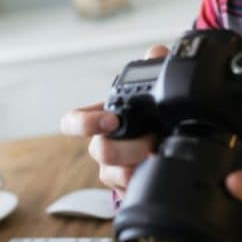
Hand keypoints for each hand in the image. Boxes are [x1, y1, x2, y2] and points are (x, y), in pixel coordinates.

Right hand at [59, 45, 169, 197]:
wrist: (169, 140)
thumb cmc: (152, 114)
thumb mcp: (155, 88)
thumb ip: (155, 66)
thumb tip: (155, 53)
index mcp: (102, 118)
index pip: (73, 122)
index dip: (83, 123)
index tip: (111, 120)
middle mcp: (103, 143)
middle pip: (98, 150)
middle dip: (125, 147)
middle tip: (151, 140)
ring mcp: (114, 167)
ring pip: (111, 173)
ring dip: (135, 166)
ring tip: (158, 154)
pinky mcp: (127, 185)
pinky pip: (125, 189)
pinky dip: (141, 181)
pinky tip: (156, 171)